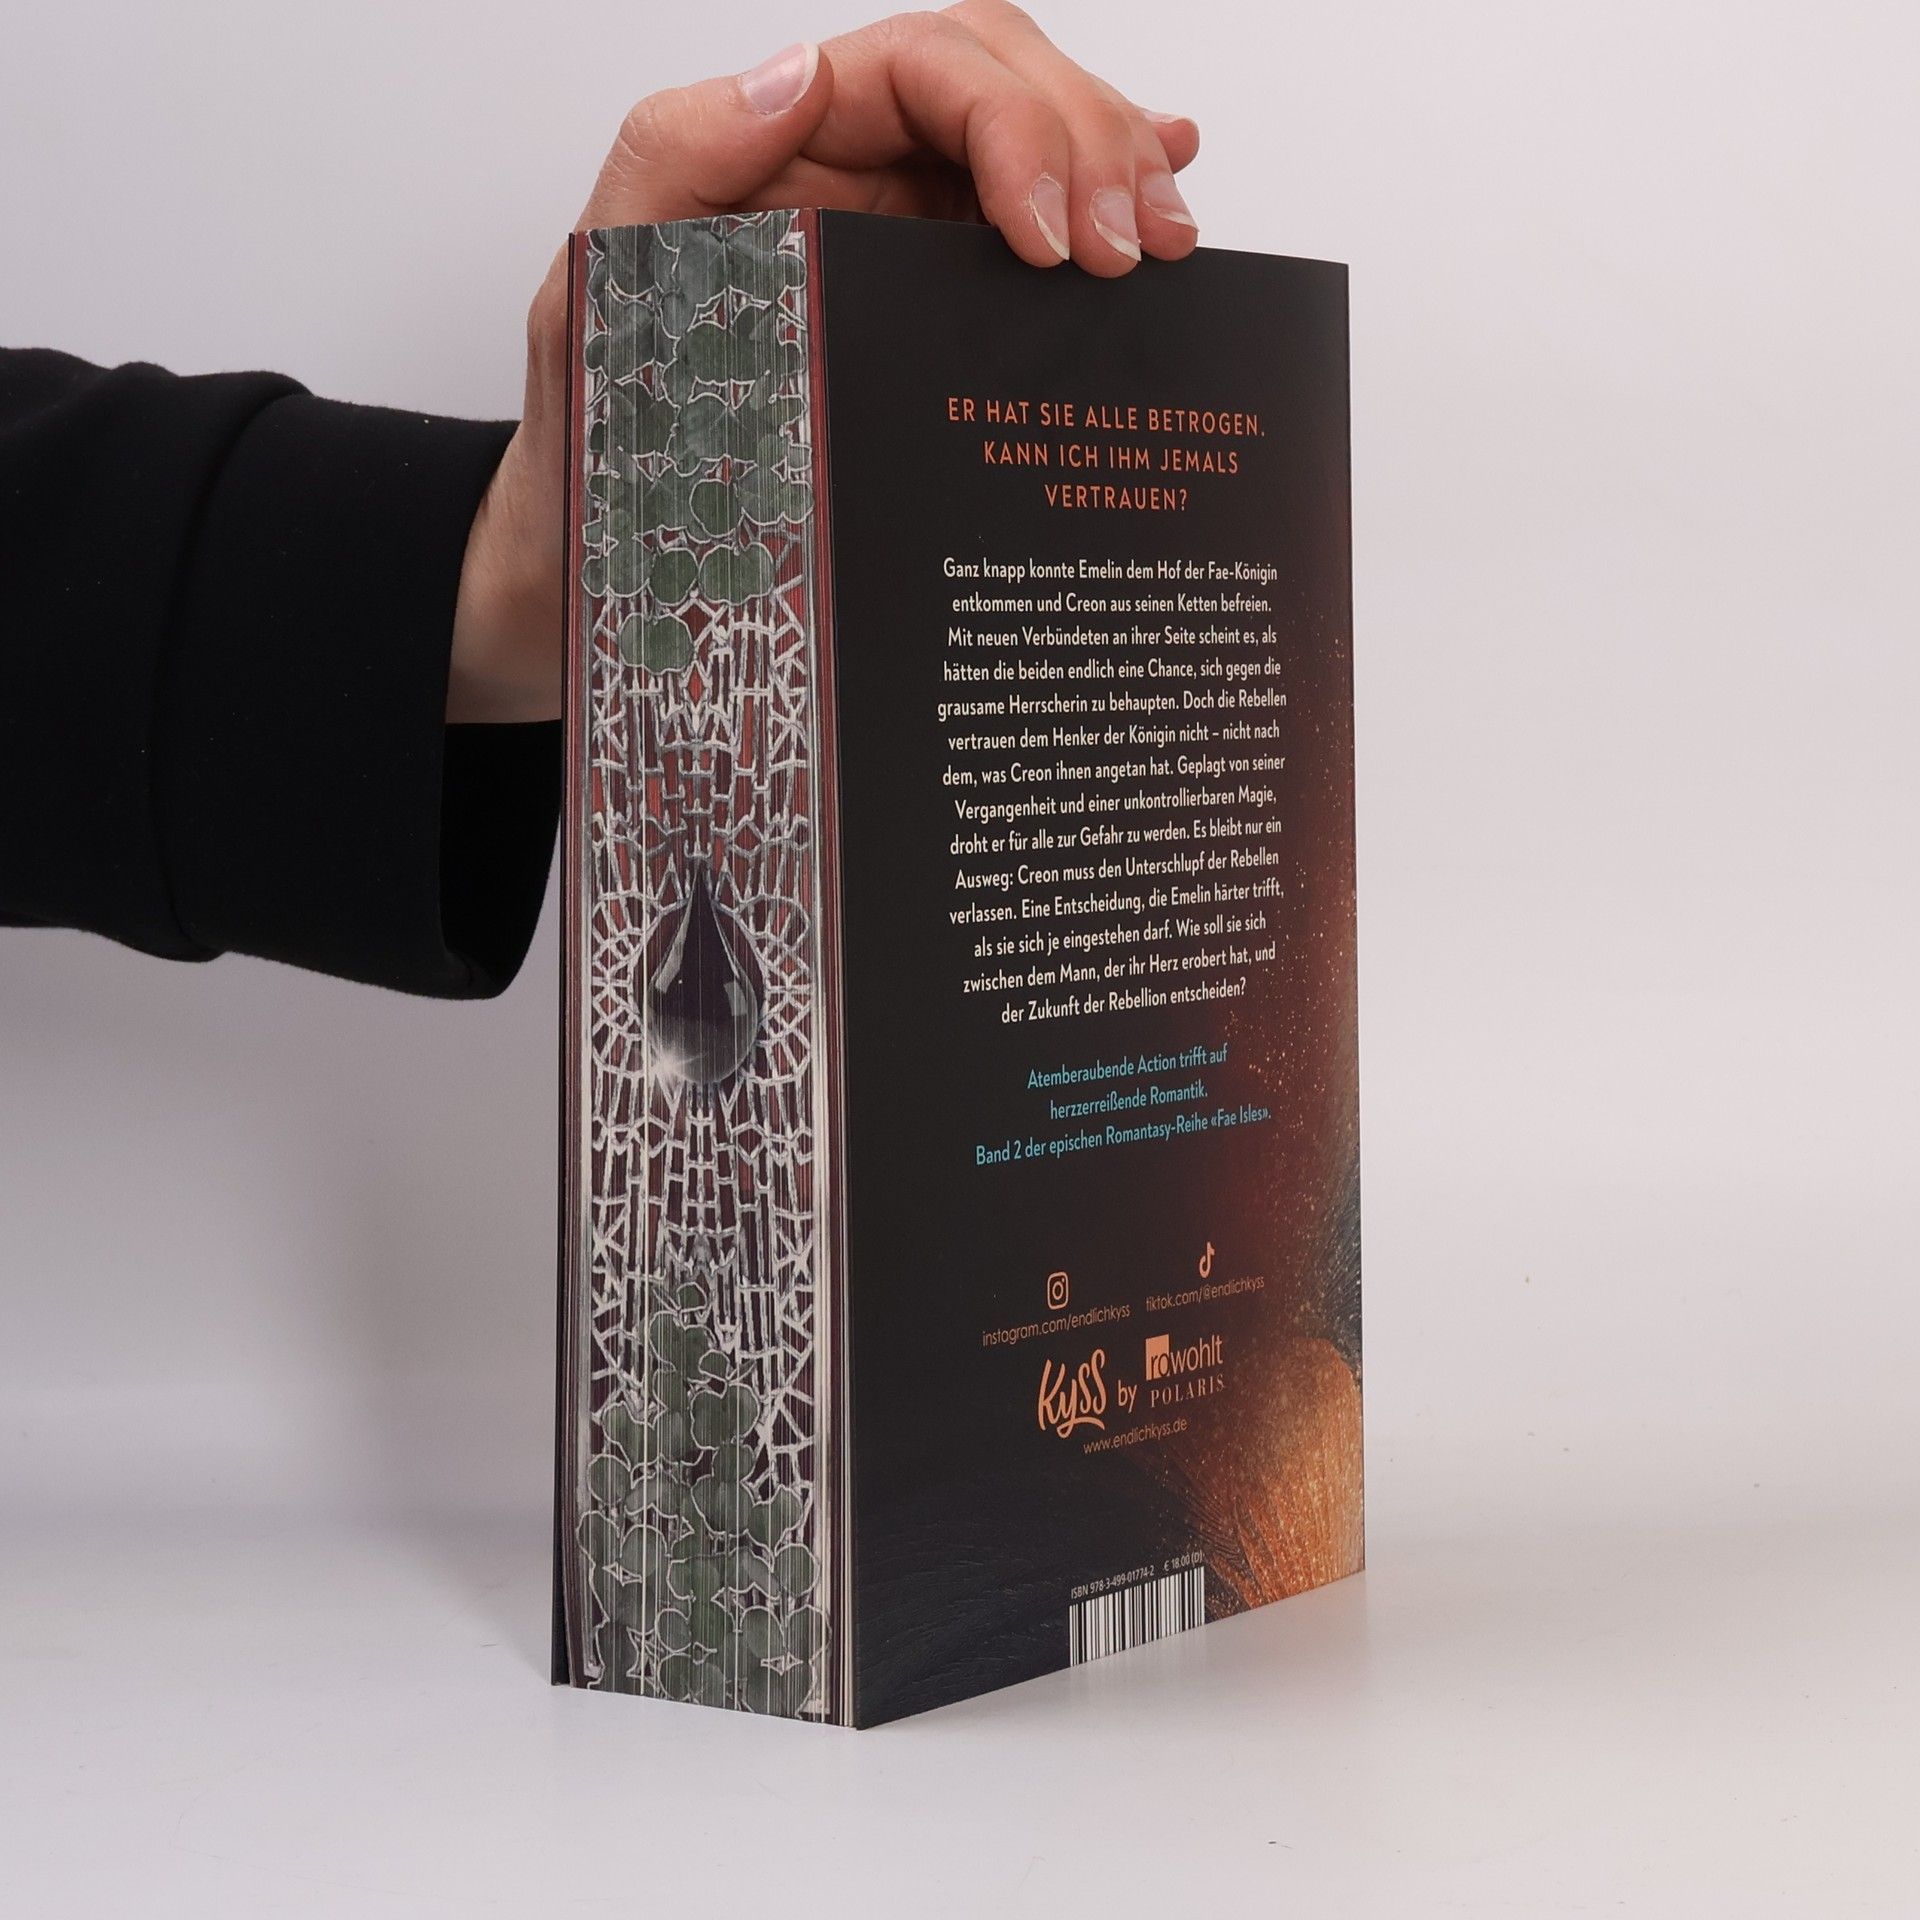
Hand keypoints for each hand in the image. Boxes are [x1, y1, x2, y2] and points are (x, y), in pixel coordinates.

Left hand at [450, 3, 1200, 724]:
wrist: (605, 562)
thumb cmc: (595, 435)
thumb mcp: (602, 286)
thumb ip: (677, 161)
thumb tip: (802, 74)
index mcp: (779, 148)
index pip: (927, 68)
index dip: (1015, 123)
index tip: (1050, 234)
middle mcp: (851, 175)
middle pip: (1005, 85)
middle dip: (1091, 142)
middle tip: (1133, 249)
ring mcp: (901, 240)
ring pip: (1041, 147)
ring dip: (1122, 169)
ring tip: (1167, 236)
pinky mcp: (934, 314)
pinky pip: (1032, 235)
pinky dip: (1108, 200)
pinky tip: (1167, 201)